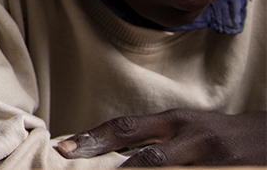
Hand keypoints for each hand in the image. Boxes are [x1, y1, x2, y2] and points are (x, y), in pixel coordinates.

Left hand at [55, 109, 265, 165]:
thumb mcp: (185, 129)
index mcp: (174, 122)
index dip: (94, 138)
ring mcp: (214, 160)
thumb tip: (104, 152)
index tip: (65, 149)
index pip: (125, 128)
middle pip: (148, 160)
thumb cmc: (218, 136)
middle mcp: (192, 138)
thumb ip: (152, 140)